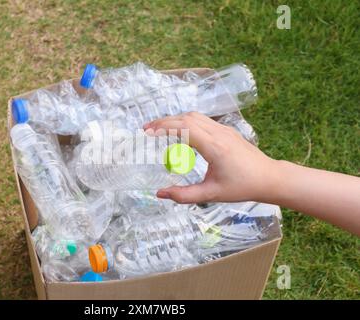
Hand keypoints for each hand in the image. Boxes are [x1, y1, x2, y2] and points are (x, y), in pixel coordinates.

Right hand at [143, 112, 280, 203]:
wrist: (269, 178)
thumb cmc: (242, 187)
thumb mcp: (211, 194)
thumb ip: (184, 195)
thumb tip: (160, 194)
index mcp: (214, 147)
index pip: (184, 128)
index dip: (164, 128)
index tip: (148, 133)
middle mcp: (219, 133)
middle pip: (186, 118)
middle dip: (164, 122)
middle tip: (147, 130)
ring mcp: (224, 130)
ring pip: (195, 116)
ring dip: (175, 120)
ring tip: (160, 130)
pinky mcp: (227, 131)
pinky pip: (203, 121)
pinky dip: (186, 122)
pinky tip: (180, 133)